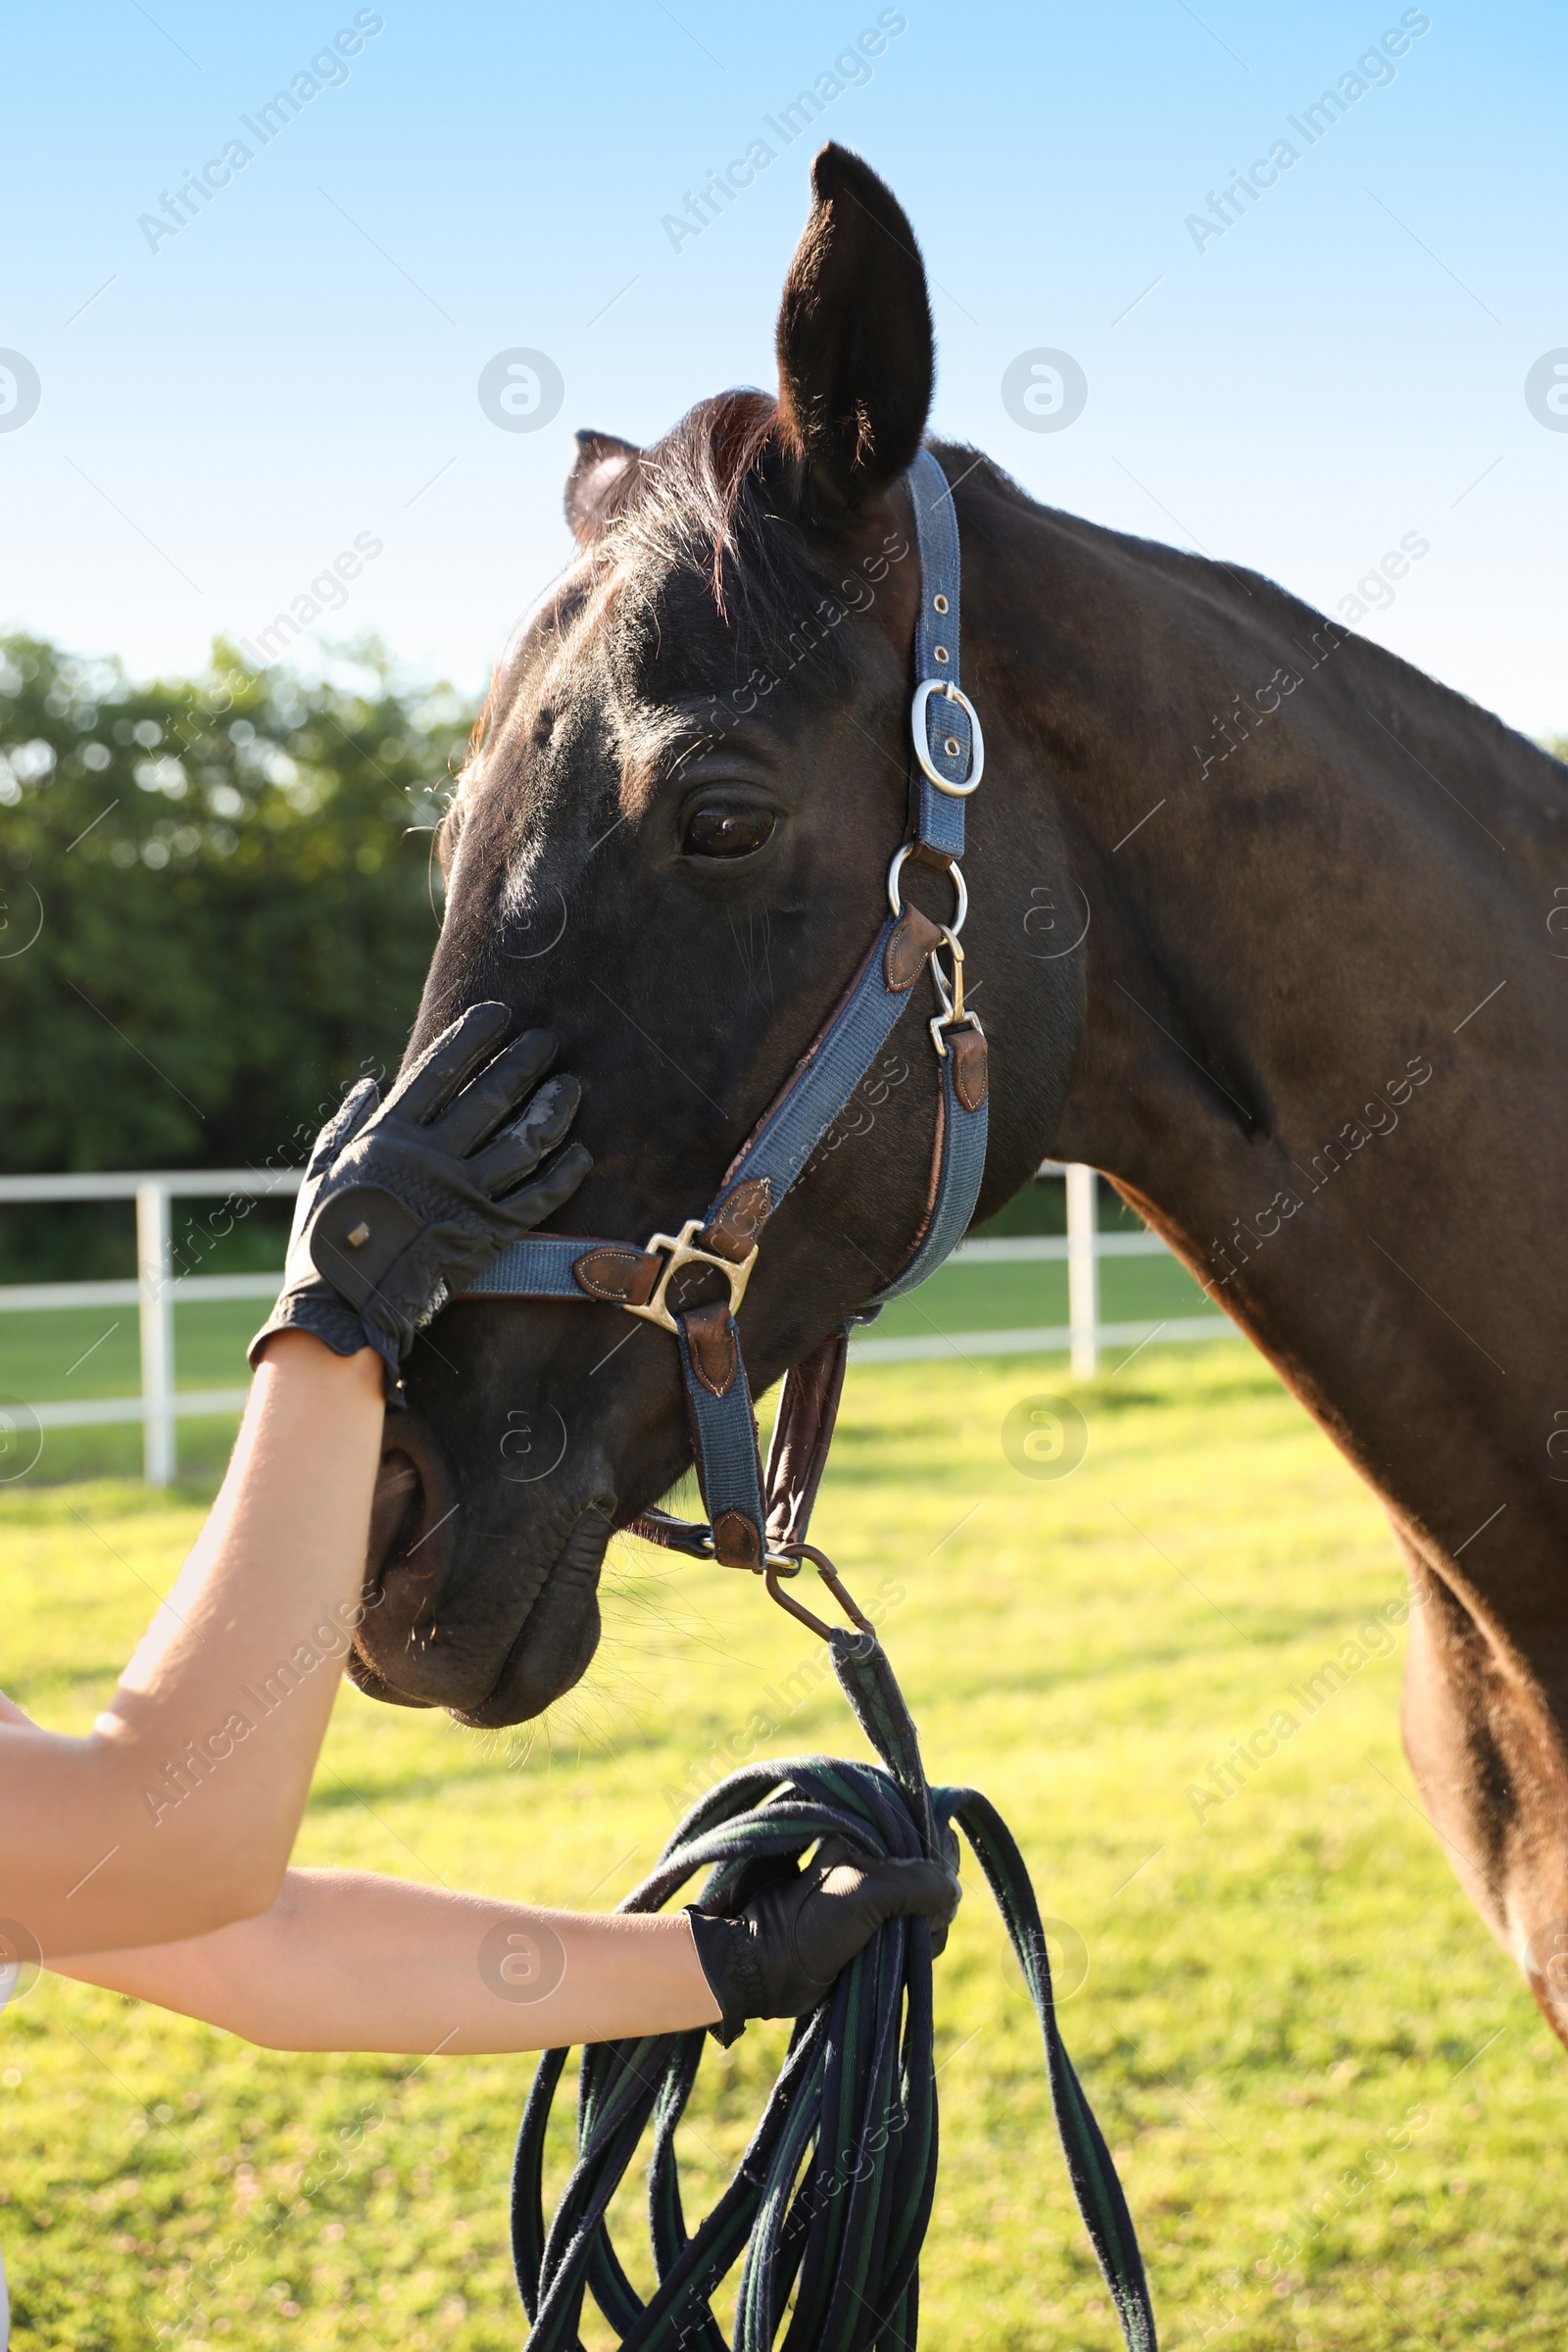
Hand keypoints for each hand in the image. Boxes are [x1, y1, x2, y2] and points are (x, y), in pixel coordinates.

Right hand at [249, 1004, 590, 1400]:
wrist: (341, 1311)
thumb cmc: (324, 1244)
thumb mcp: (320, 1174)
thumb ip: (346, 1125)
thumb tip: (370, 1084)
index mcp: (388, 1138)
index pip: (439, 1070)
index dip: (472, 1037)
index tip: (498, 1013)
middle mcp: (431, 1158)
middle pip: (490, 1096)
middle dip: (524, 1062)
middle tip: (548, 1040)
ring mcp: (462, 1196)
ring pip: (523, 1141)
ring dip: (552, 1110)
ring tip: (571, 1086)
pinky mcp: (486, 1234)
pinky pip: (537, 1198)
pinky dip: (563, 1174)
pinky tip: (581, 1153)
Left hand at [687, 1840, 959, 2044]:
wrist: (767, 1973)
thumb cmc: (806, 1925)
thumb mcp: (862, 1893)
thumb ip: (914, 1884)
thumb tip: (953, 1891)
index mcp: (864, 1835)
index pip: (924, 1835)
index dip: (936, 1862)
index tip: (932, 1890)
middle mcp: (872, 1859)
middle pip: (932, 1876)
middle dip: (929, 1905)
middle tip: (905, 1923)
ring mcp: (875, 1895)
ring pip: (928, 1909)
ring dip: (922, 1932)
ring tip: (891, 1944)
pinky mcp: (875, 1929)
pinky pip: (917, 1934)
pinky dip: (916, 1948)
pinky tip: (896, 1957)